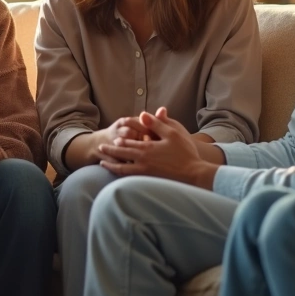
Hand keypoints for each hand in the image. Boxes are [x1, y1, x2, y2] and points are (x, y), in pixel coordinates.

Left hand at [97, 107, 216, 187]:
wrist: (194, 175)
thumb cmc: (186, 153)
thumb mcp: (173, 133)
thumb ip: (157, 123)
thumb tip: (142, 114)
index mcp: (147, 148)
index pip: (127, 143)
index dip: (118, 141)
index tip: (111, 139)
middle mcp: (142, 161)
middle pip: (121, 156)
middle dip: (109, 152)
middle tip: (100, 149)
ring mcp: (144, 173)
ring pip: (122, 169)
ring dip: (111, 166)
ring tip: (103, 164)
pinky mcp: (149, 182)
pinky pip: (130, 179)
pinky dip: (121, 176)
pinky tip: (118, 176)